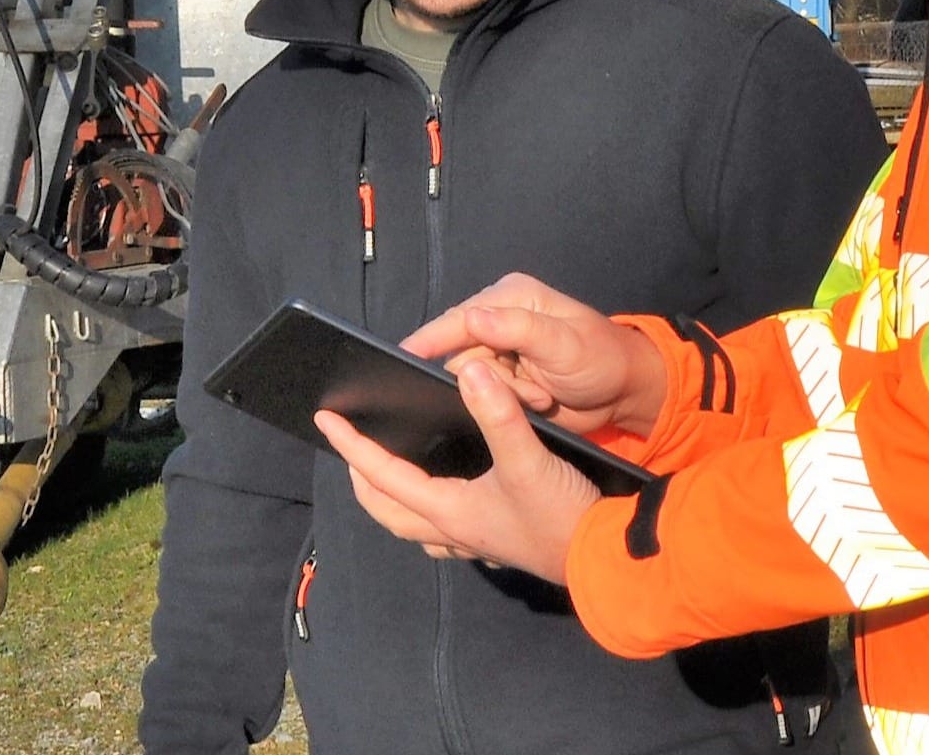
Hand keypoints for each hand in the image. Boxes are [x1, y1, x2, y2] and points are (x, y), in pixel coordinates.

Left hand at [314, 359, 601, 579]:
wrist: (602, 558)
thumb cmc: (560, 514)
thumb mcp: (529, 459)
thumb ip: (498, 414)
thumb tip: (468, 371)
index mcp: (447, 509)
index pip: (382, 476)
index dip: (352, 446)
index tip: (326, 420)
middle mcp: (452, 531)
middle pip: (388, 510)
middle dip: (364, 480)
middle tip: (354, 450)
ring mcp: (474, 542)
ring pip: (416, 526)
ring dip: (395, 501)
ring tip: (392, 474)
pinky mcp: (497, 543)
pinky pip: (447, 533)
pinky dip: (433, 513)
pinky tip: (450, 498)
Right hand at [402, 273, 667, 437]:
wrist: (623, 393)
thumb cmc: (600, 358)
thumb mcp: (562, 343)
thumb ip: (517, 329)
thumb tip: (470, 318)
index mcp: (510, 298)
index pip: (458, 319)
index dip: (429, 340)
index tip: (402, 358)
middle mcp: (498, 321)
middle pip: (460, 356)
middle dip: (493, 379)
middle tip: (534, 390)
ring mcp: (501, 352)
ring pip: (472, 382)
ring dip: (507, 394)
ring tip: (542, 395)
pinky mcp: (504, 380)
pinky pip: (485, 397)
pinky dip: (510, 404)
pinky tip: (538, 401)